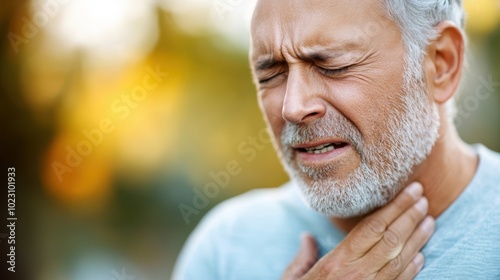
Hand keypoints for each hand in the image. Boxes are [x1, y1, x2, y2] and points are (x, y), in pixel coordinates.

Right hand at [283, 182, 434, 279]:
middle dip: (410, 216)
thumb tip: (307, 238)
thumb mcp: (293, 278)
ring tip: (430, 220)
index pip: (373, 227)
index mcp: (337, 261)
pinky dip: (413, 268)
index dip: (395, 207)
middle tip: (424, 197)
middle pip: (391, 239)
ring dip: (418, 239)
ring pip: (400, 259)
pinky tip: (421, 255)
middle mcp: (357, 273)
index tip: (410, 191)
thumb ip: (303, 256)